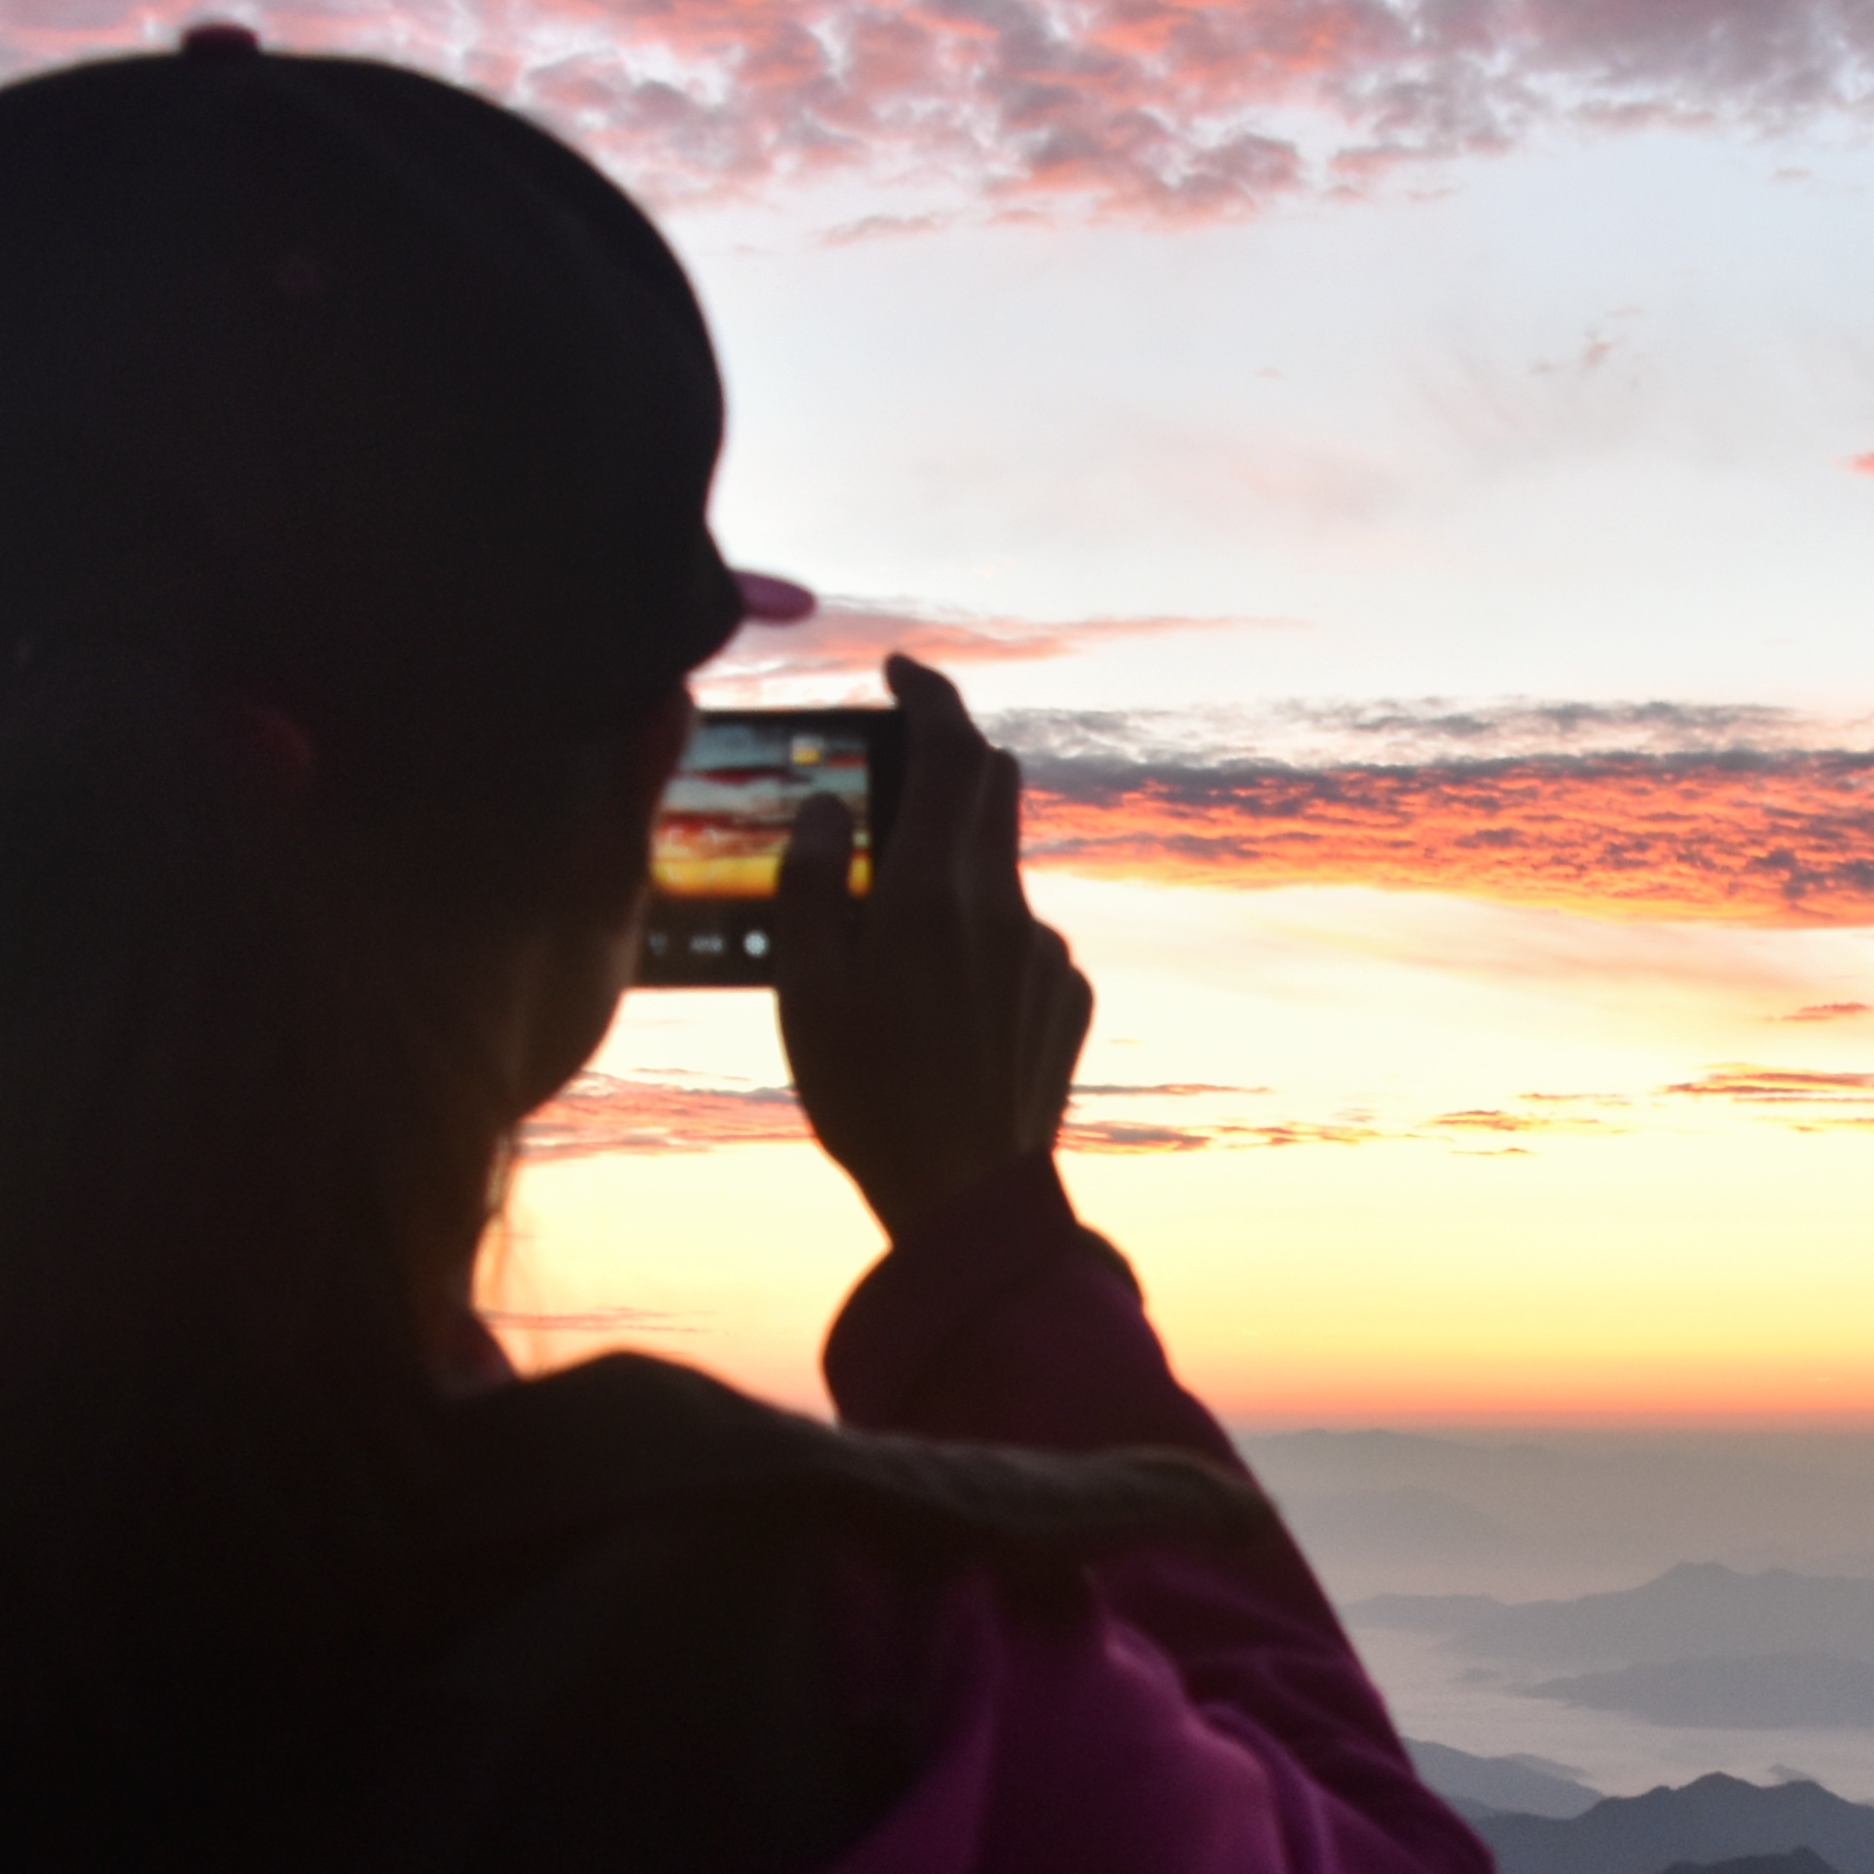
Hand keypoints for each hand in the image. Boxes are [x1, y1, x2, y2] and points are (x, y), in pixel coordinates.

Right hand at [777, 654, 1089, 1237]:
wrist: (967, 1200)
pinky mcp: (1070, 997)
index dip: (929, 693)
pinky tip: (946, 1015)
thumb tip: (827, 803)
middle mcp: (1003, 907)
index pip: (949, 749)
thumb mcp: (804, 989)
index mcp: (930, 892)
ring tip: (900, 963)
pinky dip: (985, 946)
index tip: (899, 672)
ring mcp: (1046, 952)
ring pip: (1001, 873)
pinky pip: (1025, 942)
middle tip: (895, 783)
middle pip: (994, 787)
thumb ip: (809, 881)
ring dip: (955, 878)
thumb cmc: (868, 1098)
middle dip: (948, 762)